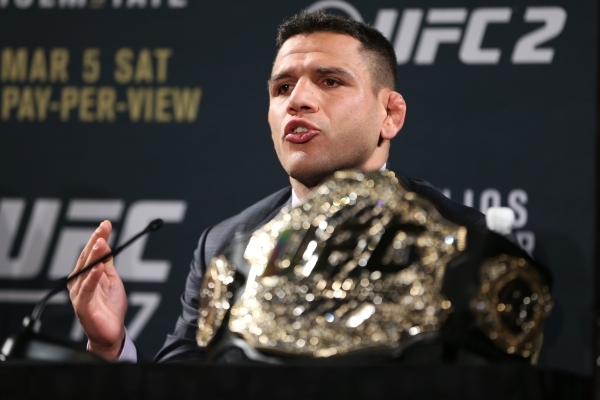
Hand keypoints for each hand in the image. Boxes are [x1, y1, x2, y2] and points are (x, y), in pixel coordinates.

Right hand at [67, 220, 127, 360]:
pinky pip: (87, 289)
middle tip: (103, 229)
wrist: (111, 332)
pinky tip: (99, 268)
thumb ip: (107, 262)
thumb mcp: (112, 278)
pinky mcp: (82, 306)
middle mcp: (78, 282)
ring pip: (85, 271)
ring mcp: (79, 293)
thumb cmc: (109, 306)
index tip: (106, 224)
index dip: (98, 237)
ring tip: (101, 244)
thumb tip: (106, 243)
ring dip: (93, 257)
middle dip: (95, 242)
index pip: (90, 252)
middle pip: (85, 258)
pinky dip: (93, 277)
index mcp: (85, 275)